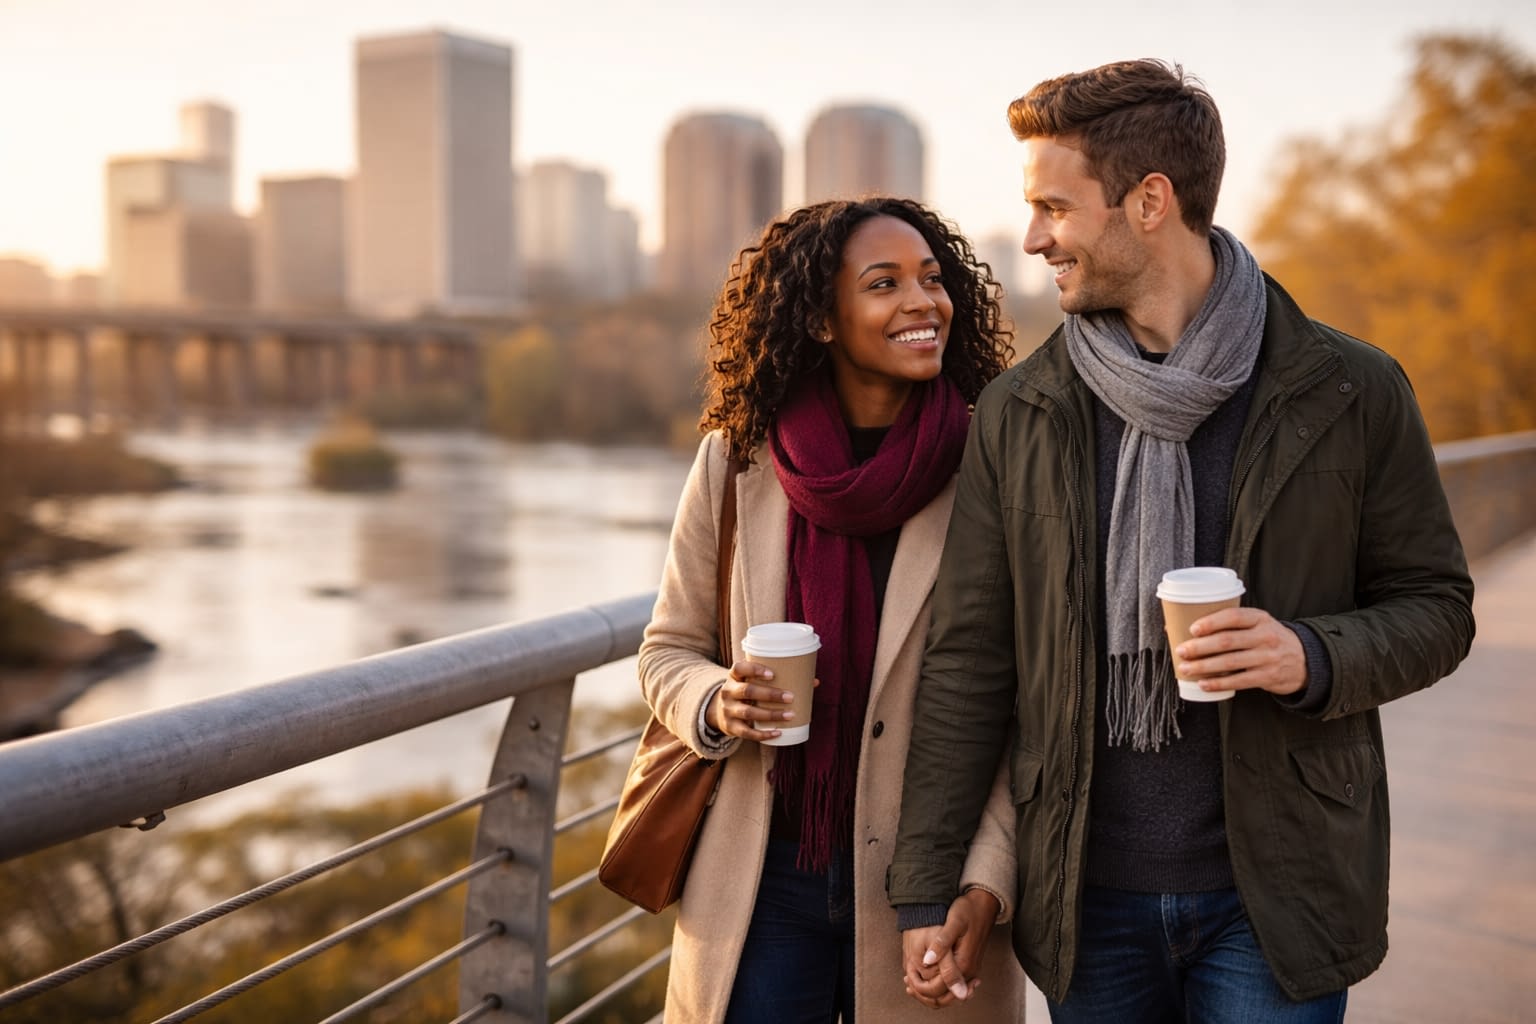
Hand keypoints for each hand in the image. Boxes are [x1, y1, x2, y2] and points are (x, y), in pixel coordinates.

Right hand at [706, 660, 807, 741]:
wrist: (719, 712)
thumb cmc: (746, 692)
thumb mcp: (753, 682)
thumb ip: (778, 679)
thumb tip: (814, 682)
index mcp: (734, 676)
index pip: (739, 668)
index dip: (754, 669)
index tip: (772, 674)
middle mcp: (728, 692)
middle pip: (747, 691)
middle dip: (770, 694)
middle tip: (790, 696)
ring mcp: (728, 710)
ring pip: (749, 713)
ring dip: (771, 714)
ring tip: (790, 715)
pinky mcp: (731, 727)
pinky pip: (747, 733)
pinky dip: (763, 734)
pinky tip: (778, 732)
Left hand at [901, 888, 998, 1007]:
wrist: (984, 905)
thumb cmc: (968, 911)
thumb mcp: (953, 922)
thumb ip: (941, 943)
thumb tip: (927, 961)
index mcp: (964, 963)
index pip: (940, 989)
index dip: (921, 988)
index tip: (908, 979)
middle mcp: (970, 972)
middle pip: (946, 997)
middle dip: (925, 994)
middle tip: (908, 984)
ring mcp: (971, 971)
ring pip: (950, 994)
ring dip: (932, 992)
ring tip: (914, 982)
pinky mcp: (970, 967)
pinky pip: (954, 985)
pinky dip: (940, 986)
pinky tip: (927, 977)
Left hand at [1176, 607, 1305, 696]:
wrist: (1304, 660)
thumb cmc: (1269, 639)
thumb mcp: (1258, 624)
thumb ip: (1231, 624)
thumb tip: (1183, 625)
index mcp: (1260, 618)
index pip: (1233, 617)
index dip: (1211, 622)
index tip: (1192, 629)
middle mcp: (1265, 636)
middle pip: (1227, 641)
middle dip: (1200, 647)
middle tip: (1181, 651)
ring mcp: (1267, 657)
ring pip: (1230, 662)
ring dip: (1204, 667)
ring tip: (1186, 668)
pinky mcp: (1268, 676)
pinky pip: (1239, 681)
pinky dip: (1218, 683)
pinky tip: (1203, 684)